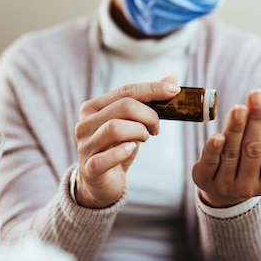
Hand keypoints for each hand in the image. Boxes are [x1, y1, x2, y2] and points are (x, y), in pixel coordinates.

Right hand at [73, 75, 179, 207]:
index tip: (175, 91)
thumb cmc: (117, 148)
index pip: (126, 90)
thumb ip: (149, 100)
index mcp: (93, 107)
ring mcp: (85, 145)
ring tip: (144, 138)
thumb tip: (173, 77)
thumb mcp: (132, 123)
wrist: (99, 183)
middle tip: (156, 128)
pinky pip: (105, 158)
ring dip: (139, 131)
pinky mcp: (89, 168)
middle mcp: (85, 123)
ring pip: (116, 128)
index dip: (152, 89)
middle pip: (124, 106)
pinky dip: (123, 152)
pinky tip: (131, 149)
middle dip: (150, 114)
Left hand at [192, 90, 260, 207]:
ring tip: (239, 107)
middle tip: (257, 95)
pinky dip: (213, 149)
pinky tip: (216, 135)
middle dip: (255, 120)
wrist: (223, 190)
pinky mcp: (203, 180)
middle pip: (253, 149)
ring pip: (232, 152)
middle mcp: (249, 186)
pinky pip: (210, 162)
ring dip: (236, 129)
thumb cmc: (254, 169)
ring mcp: (225, 184)